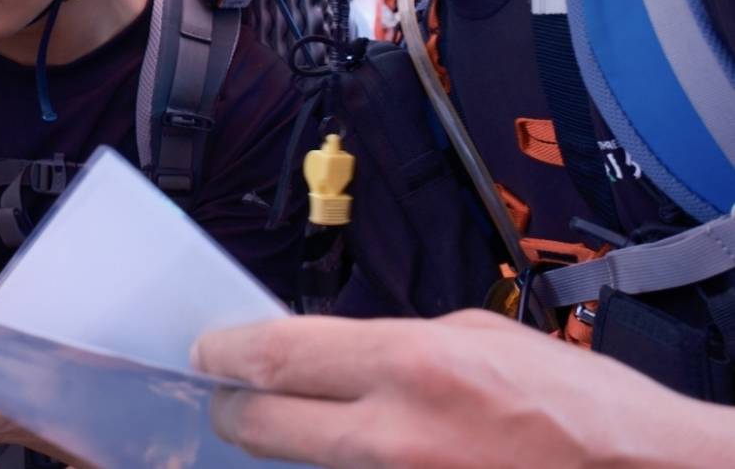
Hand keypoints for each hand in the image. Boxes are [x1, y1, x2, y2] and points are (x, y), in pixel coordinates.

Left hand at [192, 309, 734, 467]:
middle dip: (236, 408)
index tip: (210, 351)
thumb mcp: (481, 336)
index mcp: (412, 364)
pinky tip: (363, 453)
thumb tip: (328, 351)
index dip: (227, 352)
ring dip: (295, 443)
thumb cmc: (581, 407)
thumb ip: (393, 342)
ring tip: (297, 423)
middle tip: (228, 395)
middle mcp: (397, 435)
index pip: (276, 355)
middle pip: (265, 425)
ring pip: (308, 466)